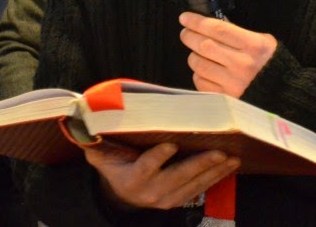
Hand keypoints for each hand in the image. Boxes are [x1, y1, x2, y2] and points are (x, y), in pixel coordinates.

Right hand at [83, 142, 239, 210]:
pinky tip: (231, 165)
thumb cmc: (115, 166)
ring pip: (194, 184)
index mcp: (131, 178)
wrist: (122, 196)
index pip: (145, 167)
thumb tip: (82, 116)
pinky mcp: (180, 200)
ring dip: (216, 171)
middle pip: (178, 177)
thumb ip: (94, 140)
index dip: (158, 157)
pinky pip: (201, 189)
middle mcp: (151, 191)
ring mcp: (167, 198)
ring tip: (232, 157)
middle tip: (219, 152)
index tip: (171, 145)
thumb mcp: (101, 155)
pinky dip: (217, 177)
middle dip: (200, 165)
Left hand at [178, 12, 277, 96]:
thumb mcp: (264, 42)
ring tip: (197, 53)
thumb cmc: (272, 64)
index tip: (185, 18)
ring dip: (193, 56)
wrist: (284, 94)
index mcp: (253, 46)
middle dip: (190, 36)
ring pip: (199, 65)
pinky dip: (198, 75)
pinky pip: (201, 83)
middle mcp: (241, 64)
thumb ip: (240, 33)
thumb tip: (213, 25)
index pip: (218, 29)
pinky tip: (204, 71)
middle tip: (185, 32)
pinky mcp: (226, 99)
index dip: (197, 22)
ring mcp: (232, 83)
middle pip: (204, 46)